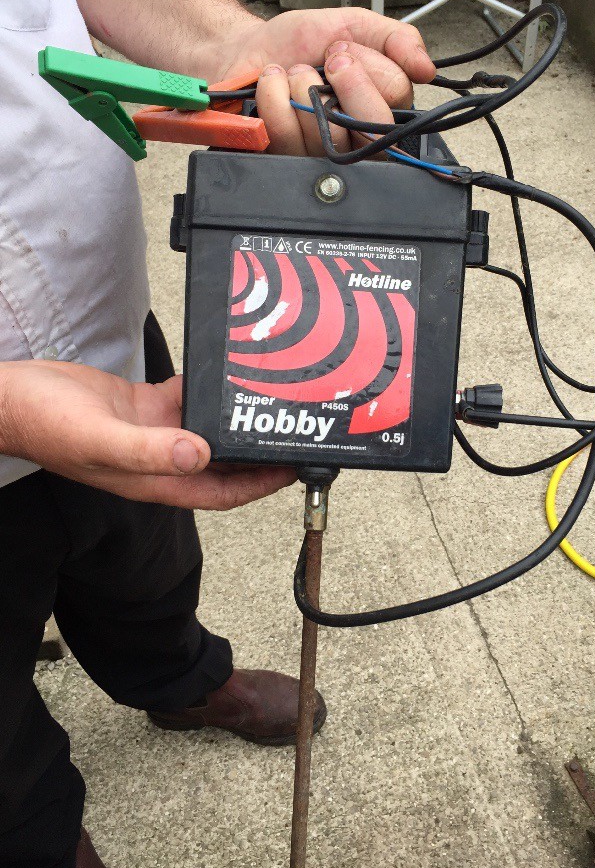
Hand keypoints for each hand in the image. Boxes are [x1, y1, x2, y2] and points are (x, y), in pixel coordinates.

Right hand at [0, 361, 294, 508]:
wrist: (11, 398)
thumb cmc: (44, 425)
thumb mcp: (99, 439)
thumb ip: (147, 450)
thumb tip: (200, 455)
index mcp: (155, 479)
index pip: (222, 492)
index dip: (260, 485)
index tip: (294, 470)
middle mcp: (160, 459)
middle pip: (224, 463)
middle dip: (258, 453)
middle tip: (293, 430)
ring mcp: (154, 432)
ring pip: (208, 430)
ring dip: (235, 422)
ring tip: (269, 400)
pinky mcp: (143, 406)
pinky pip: (186, 400)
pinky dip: (208, 391)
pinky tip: (227, 375)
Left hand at [215, 8, 435, 155]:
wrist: (245, 50)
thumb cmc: (298, 43)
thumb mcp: (353, 26)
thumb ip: (395, 40)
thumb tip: (427, 69)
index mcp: (380, 109)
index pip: (398, 99)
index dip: (369, 69)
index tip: (342, 52)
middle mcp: (357, 141)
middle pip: (375, 130)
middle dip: (345, 82)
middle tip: (325, 62)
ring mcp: (322, 159)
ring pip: (331, 134)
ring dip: (304, 85)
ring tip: (292, 74)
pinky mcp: (287, 165)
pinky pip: (290, 140)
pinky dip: (274, 98)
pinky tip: (270, 87)